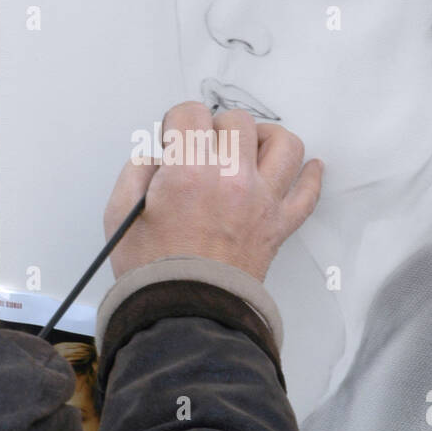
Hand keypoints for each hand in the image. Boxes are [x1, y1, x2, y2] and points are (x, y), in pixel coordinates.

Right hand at [104, 100, 322, 281]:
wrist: (185, 317)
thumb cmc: (152, 272)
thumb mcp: (120, 214)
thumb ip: (137, 170)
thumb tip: (159, 154)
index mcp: (189, 172)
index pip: (190, 113)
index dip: (177, 122)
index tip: (174, 138)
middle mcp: (231, 179)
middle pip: (237, 121)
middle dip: (216, 128)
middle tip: (203, 149)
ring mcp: (261, 201)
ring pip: (284, 144)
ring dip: (265, 140)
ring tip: (249, 150)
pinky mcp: (278, 226)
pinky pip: (308, 193)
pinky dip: (311, 176)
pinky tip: (308, 167)